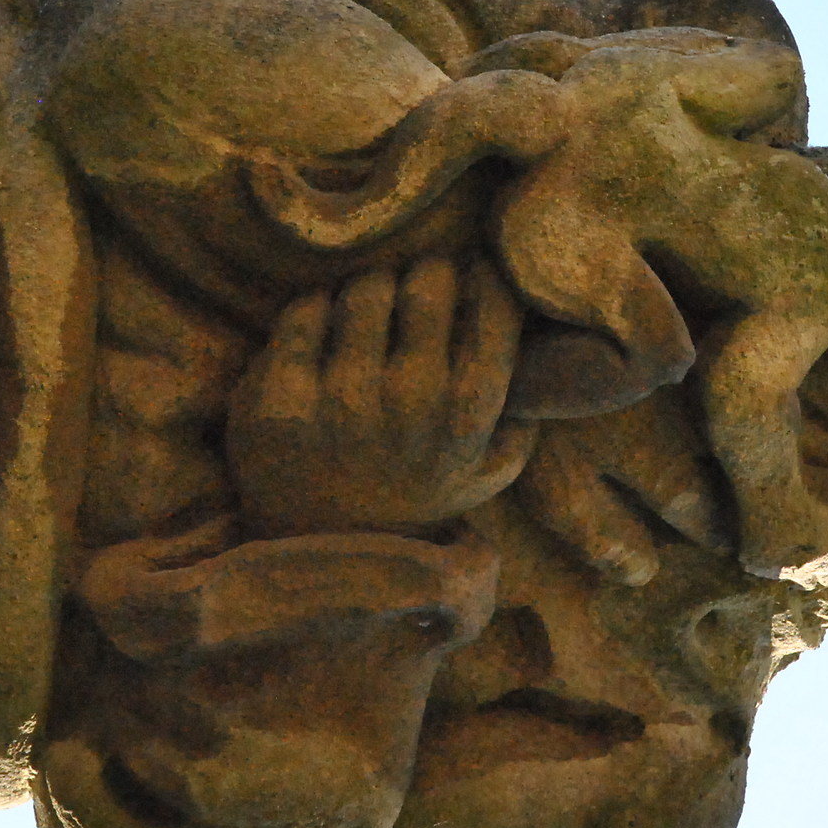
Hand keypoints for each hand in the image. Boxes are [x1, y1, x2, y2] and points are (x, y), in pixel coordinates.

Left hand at [229, 257, 536, 535]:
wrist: (323, 553)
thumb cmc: (412, 501)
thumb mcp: (485, 475)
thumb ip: (522, 420)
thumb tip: (547, 350)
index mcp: (468, 413)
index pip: (495, 305)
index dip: (484, 278)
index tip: (472, 274)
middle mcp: (412, 398)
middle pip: (429, 279)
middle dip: (425, 275)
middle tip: (415, 286)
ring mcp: (343, 396)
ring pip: (365, 288)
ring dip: (369, 289)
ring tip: (367, 308)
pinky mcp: (280, 396)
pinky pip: (305, 310)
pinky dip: (314, 310)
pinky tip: (320, 332)